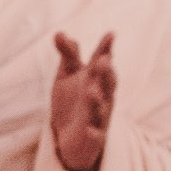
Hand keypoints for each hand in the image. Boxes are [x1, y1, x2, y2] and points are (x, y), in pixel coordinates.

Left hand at [51, 31, 114, 170]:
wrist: (71, 137)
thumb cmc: (72, 102)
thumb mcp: (67, 77)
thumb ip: (68, 56)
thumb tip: (60, 32)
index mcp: (97, 80)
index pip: (102, 62)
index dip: (106, 49)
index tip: (110, 34)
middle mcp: (102, 96)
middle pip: (107, 84)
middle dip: (105, 73)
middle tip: (103, 60)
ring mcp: (98, 117)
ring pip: (101, 108)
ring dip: (97, 100)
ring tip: (91, 91)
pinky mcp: (93, 137)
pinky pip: (95, 135)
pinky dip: (93, 132)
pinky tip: (88, 129)